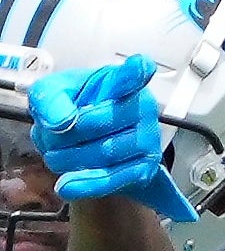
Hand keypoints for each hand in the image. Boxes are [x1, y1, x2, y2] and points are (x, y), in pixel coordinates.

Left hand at [30, 55, 185, 223]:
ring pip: (104, 153)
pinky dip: (87, 184)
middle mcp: (142, 109)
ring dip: (70, 159)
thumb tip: (62, 122)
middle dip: (65, 134)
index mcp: (120, 82)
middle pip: (99, 122)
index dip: (135, 71)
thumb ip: (49, 98)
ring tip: (56, 157)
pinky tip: (68, 185)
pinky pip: (113, 178)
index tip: (141, 65)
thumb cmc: (73, 110)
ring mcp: (148, 141)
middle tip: (51, 137)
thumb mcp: (51, 93)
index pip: (130, 76)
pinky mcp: (144, 169)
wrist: (87, 144)